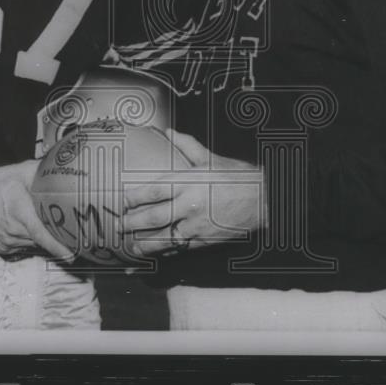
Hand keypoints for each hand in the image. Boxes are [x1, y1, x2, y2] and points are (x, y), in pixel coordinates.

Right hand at [0, 160, 74, 260]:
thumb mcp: (21, 171)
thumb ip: (43, 172)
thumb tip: (64, 169)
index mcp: (19, 212)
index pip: (42, 234)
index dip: (58, 246)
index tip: (72, 253)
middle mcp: (13, 231)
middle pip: (42, 241)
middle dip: (58, 239)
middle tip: (73, 235)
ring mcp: (7, 242)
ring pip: (34, 245)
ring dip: (43, 238)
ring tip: (50, 226)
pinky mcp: (2, 248)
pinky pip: (23, 248)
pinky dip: (30, 240)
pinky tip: (29, 228)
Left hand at [122, 129, 266, 256]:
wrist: (265, 199)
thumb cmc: (238, 176)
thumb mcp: (211, 158)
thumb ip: (187, 146)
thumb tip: (169, 132)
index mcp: (190, 181)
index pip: (154, 190)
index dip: (135, 197)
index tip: (124, 200)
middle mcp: (190, 204)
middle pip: (154, 216)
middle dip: (133, 222)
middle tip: (120, 225)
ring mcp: (197, 224)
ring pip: (164, 237)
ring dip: (145, 242)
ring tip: (132, 245)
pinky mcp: (205, 240)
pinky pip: (180, 247)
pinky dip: (166, 250)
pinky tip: (157, 252)